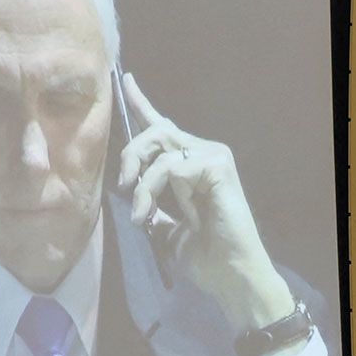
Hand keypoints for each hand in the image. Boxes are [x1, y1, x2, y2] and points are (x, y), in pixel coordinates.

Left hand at [114, 72, 295, 338]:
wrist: (231, 275)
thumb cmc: (204, 256)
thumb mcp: (164, 229)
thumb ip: (151, 206)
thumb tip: (130, 197)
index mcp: (190, 165)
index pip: (161, 126)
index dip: (141, 103)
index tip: (125, 80)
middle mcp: (203, 153)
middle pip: (154, 130)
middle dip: (130, 153)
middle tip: (123, 186)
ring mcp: (213, 156)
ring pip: (159, 145)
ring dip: (140, 182)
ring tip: (139, 214)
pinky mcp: (217, 165)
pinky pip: (170, 166)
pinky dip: (153, 190)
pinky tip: (154, 215)